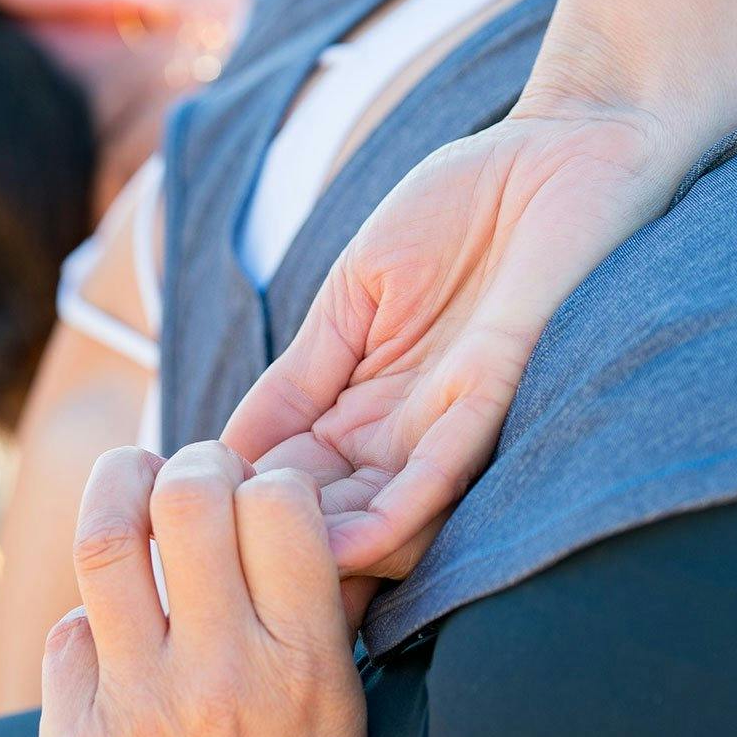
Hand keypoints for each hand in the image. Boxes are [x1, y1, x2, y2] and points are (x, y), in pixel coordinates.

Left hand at [40, 443, 364, 736]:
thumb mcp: (339, 726)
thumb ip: (324, 620)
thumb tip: (312, 514)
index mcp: (304, 668)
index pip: (280, 502)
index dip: (266, 477)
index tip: (259, 493)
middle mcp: (223, 676)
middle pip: (187, 493)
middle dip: (187, 464)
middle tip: (189, 479)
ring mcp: (140, 705)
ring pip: (105, 537)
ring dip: (114, 492)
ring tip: (128, 488)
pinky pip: (67, 629)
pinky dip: (88, 618)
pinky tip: (110, 634)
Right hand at [223, 102, 688, 578]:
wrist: (559, 151)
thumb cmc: (462, 210)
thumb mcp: (351, 298)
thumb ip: (298, 375)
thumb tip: (218, 451)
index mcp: (363, 409)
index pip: (286, 483)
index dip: (235, 515)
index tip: (177, 549)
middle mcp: (406, 433)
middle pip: (329, 519)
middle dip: (274, 556)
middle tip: (214, 585)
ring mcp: (451, 419)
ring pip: (385, 518)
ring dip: (327, 554)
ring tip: (266, 582)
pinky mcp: (496, 391)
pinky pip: (444, 471)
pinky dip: (395, 514)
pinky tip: (347, 545)